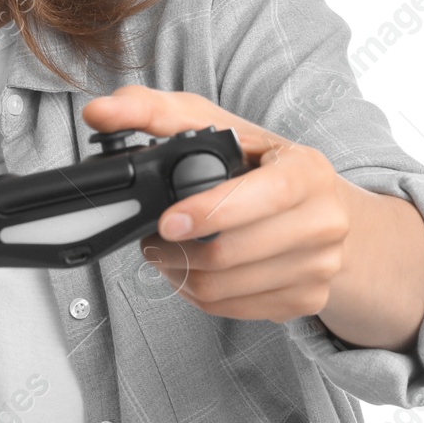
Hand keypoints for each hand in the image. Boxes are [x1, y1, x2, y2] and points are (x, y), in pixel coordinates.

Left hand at [80, 84, 356, 324]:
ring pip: (225, 287)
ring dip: (179, 273)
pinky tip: (191, 270)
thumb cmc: (261, 163)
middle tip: (152, 237)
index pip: (266, 195)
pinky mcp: (307, 300)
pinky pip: (233, 309)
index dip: (211, 211)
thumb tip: (100, 113)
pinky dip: (199, 293)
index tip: (167, 221)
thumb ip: (154, 112)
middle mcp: (323, 222)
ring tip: (166, 252)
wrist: (322, 208)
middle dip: (176, 249)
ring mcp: (319, 266)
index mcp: (308, 172)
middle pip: (232, 253)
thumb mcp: (218, 125)